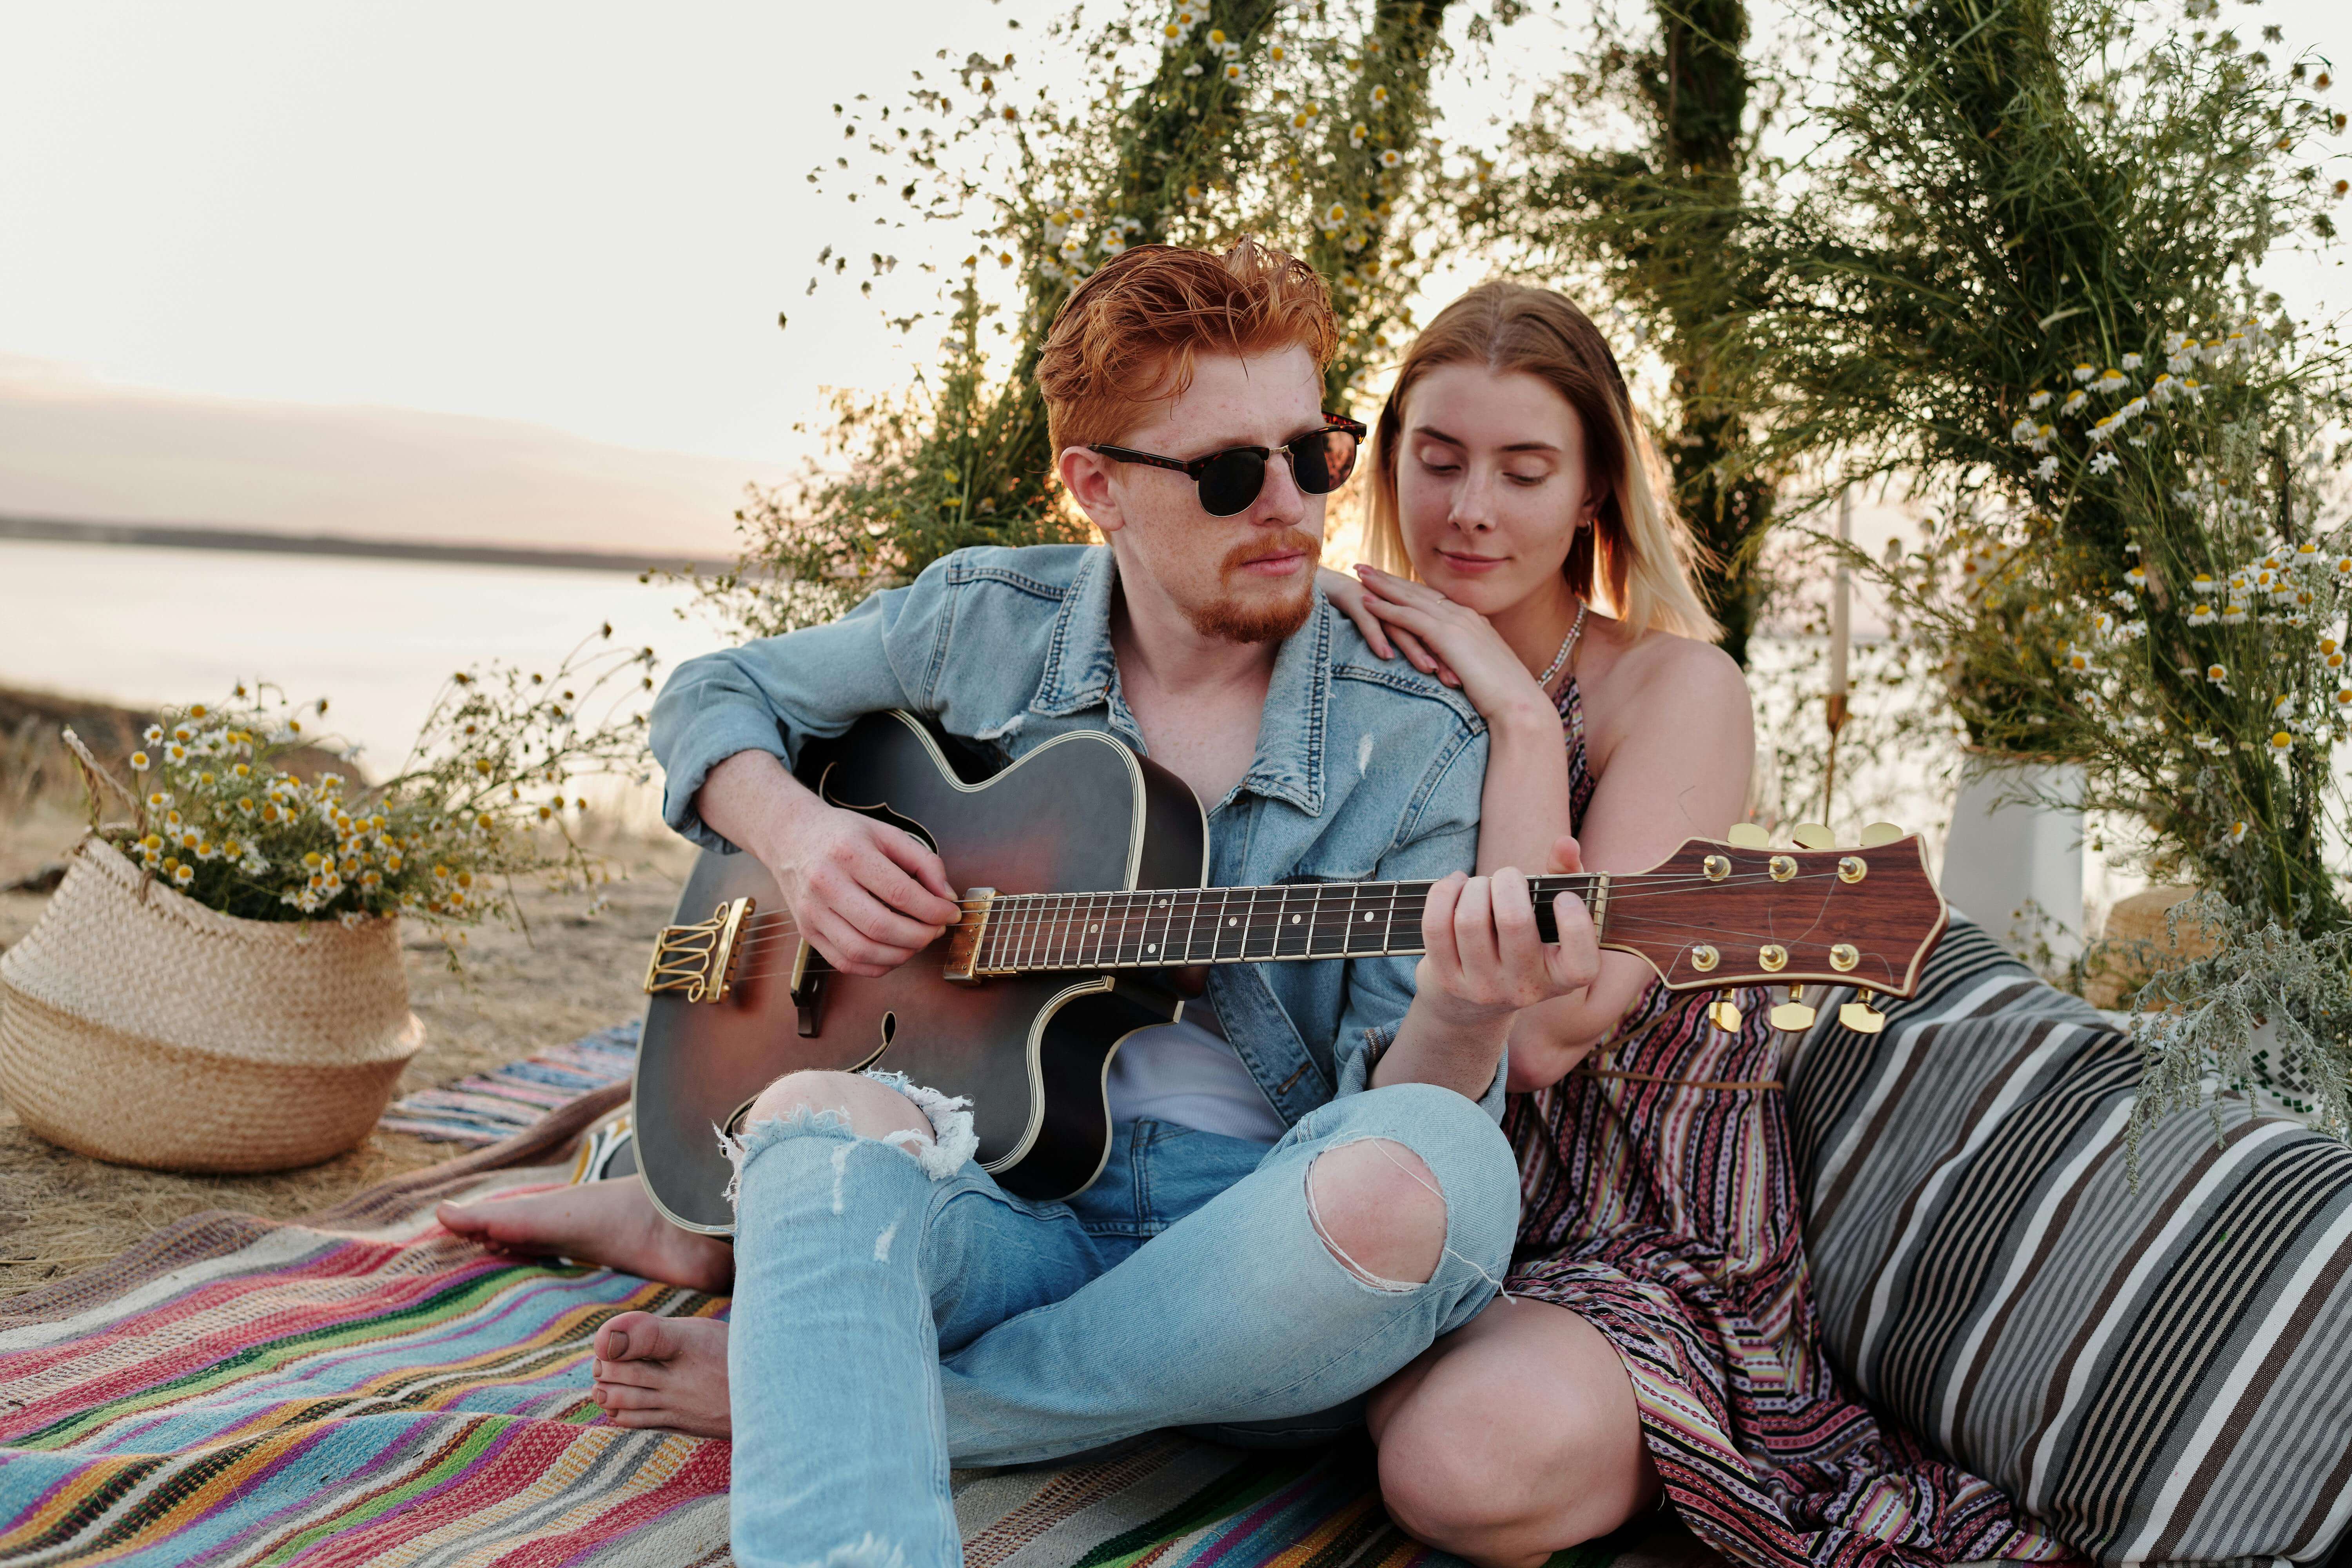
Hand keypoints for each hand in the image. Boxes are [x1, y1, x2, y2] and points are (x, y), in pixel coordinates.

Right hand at [761, 796, 961, 977]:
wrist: (791, 836)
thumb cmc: (843, 835)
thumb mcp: (887, 834)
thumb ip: (924, 862)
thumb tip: (947, 898)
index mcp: (849, 853)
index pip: (899, 892)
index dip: (932, 910)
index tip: (950, 913)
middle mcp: (825, 883)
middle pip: (880, 927)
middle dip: (919, 936)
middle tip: (935, 930)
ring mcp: (812, 911)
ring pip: (861, 951)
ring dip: (900, 955)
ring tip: (917, 942)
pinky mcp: (806, 931)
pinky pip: (845, 963)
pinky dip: (876, 966)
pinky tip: (893, 952)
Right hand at [1317, 566, 1453, 684]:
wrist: (1325, 583)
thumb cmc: (1359, 609)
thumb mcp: (1388, 627)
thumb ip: (1408, 641)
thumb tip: (1432, 667)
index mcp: (1409, 610)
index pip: (1437, 635)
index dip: (1452, 656)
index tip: (1467, 680)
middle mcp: (1397, 606)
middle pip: (1424, 632)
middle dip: (1442, 656)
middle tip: (1455, 682)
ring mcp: (1377, 603)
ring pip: (1400, 627)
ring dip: (1415, 649)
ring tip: (1428, 669)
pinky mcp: (1355, 601)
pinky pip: (1367, 622)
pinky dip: (1377, 637)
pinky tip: (1385, 655)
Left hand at [1353, 566, 1559, 725]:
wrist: (1519, 704)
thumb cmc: (1503, 697)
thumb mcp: (1481, 672)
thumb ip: (1465, 661)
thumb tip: (1453, 668)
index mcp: (1473, 622)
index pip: (1434, 599)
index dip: (1409, 589)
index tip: (1388, 580)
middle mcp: (1464, 615)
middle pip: (1419, 591)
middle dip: (1390, 578)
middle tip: (1365, 566)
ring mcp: (1457, 622)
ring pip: (1411, 597)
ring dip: (1382, 585)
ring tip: (1359, 574)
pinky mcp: (1447, 636)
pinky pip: (1409, 617)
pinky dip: (1386, 608)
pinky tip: (1365, 603)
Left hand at [1414, 846, 1598, 1028]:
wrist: (1471, 1001)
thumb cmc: (1522, 941)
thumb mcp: (1549, 917)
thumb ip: (1565, 878)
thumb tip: (1565, 843)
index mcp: (1559, 977)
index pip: (1581, 963)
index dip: (1575, 923)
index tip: (1563, 897)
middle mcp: (1523, 989)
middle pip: (1513, 921)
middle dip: (1507, 881)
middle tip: (1507, 877)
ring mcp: (1482, 988)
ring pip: (1470, 919)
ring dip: (1474, 886)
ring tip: (1480, 884)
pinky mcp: (1446, 980)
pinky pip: (1436, 925)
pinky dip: (1444, 892)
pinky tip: (1455, 887)